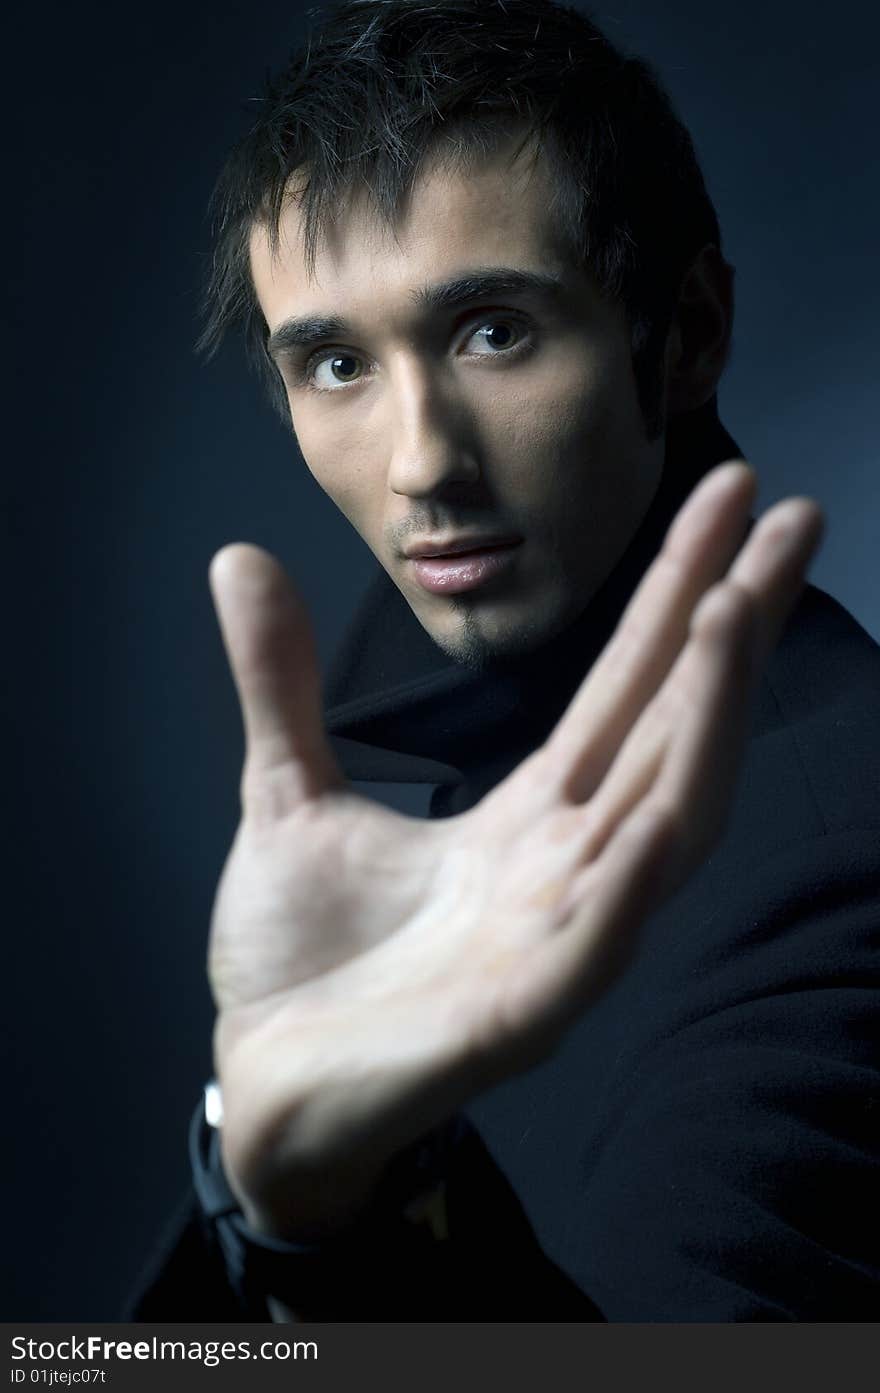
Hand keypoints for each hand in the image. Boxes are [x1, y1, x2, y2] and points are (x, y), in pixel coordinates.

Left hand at [206, 460, 822, 1238]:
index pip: (623, 687)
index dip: (676, 591)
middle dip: (732, 627)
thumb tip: (240, 558)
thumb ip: (281, 684)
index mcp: (529, 816)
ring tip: (732, 618)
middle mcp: (566, 865)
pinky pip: (593, 948)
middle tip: (796, 517)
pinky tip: (663, 820)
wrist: (261, 1083)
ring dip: (702, 725)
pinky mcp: (515, 1018)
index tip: (728, 493)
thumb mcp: (287, 794)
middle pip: (669, 731)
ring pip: (659, 821)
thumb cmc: (304, 961)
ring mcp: (552, 938)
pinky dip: (631, 885)